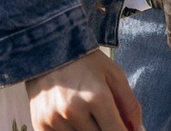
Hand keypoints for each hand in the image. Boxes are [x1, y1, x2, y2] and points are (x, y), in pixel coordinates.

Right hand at [24, 49, 141, 130]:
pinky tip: (71, 118)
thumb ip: (130, 105)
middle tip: (102, 117)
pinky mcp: (39, 125)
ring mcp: (54, 120)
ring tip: (86, 115)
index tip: (123, 128)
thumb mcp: (113, 75)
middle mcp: (74, 110)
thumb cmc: (83, 61)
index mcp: (97, 97)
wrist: (45, 48)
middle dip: (107, 130)